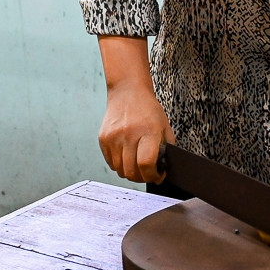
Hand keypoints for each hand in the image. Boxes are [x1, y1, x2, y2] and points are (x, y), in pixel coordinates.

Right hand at [97, 38, 174, 183]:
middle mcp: (129, 134)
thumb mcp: (165, 127)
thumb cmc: (148, 110)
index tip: (158, 176)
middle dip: (142, 178)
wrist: (128, 92)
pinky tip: (127, 156)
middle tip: (147, 173)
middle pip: (131, 171)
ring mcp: (114, 137)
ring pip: (120, 170)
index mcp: (148, 131)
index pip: (146, 163)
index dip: (153, 176)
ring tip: (137, 165)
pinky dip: (119, 164)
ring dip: (130, 172)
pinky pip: (110, 163)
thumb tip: (162, 170)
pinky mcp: (103, 138)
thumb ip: (166, 149)